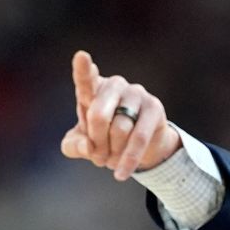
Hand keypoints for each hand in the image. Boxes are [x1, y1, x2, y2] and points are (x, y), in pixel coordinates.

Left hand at [60, 50, 181, 179]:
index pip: (85, 80)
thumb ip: (74, 146)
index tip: (82, 56)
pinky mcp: (154, 107)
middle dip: (96, 143)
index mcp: (92, 89)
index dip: (83, 70)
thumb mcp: (82, 146)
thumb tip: (88, 146)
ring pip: (120, 129)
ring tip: (111, 161)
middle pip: (98, 116)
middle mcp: (115, 85)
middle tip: (97, 158)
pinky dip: (128, 159)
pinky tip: (121, 173)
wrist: (138, 149)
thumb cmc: (104, 140)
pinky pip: (139, 137)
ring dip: (113, 153)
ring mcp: (136, 93)